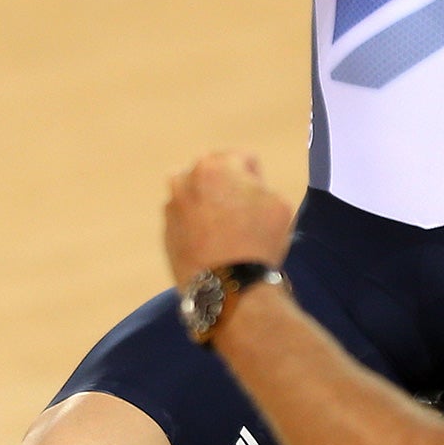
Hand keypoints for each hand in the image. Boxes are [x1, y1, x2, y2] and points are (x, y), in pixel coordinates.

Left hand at [164, 152, 292, 286]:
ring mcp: (171, 207)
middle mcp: (185, 180)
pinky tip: (215, 244)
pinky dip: (198, 225)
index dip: (258, 177)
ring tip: (227, 227)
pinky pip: (186, 219)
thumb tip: (246, 188)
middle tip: (244, 210)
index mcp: (215, 165)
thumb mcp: (278, 203)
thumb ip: (259, 185)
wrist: (229, 285)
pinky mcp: (165, 232)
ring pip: (195, 195)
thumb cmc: (258, 240)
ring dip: (209, 203)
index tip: (262, 199)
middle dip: (228, 185)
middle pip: (214, 172)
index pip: (243, 158)